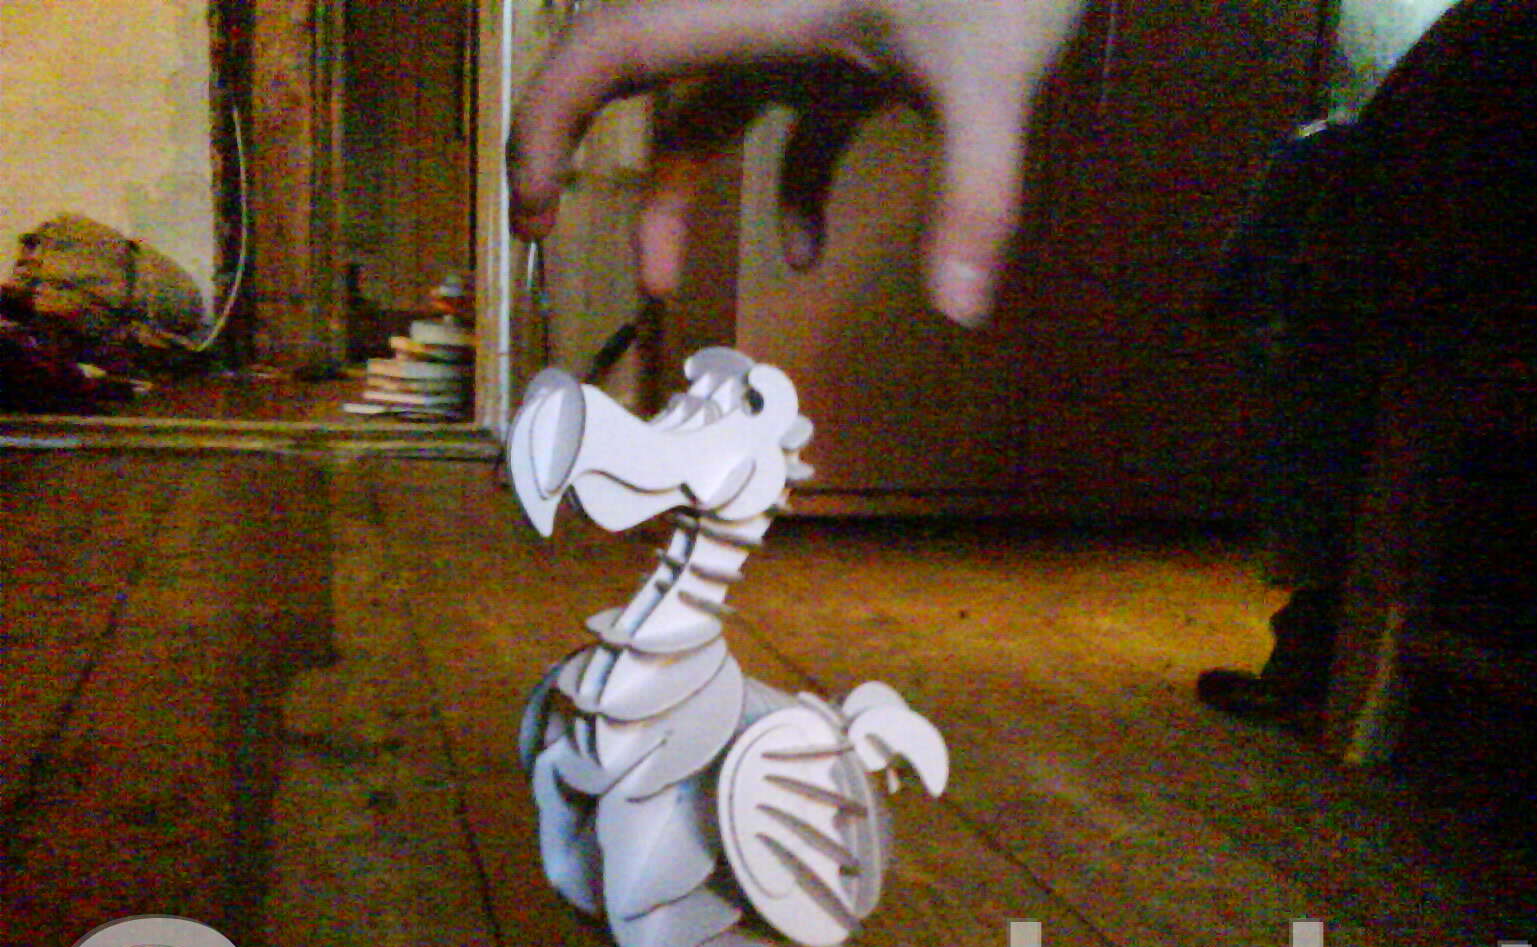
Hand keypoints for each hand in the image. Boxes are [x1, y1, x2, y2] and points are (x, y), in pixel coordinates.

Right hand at [507, 0, 1085, 326]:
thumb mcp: (992, 73)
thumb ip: (973, 192)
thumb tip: (960, 311)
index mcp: (751, 2)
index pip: (605, 52)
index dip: (547, 125)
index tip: (532, 212)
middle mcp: (756, 9)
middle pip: (631, 70)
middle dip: (583, 153)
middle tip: (544, 227)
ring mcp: (803, 27)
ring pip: (705, 107)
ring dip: (679, 192)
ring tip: (664, 282)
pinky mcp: (853, 44)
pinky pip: (789, 120)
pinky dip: (788, 186)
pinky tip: (810, 253)